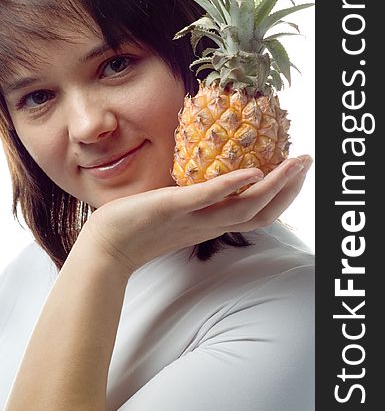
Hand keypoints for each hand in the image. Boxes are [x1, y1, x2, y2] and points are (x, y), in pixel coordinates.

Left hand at [84, 155, 312, 273]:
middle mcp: (208, 225)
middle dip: (289, 188)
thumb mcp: (174, 213)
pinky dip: (231, 186)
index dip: (281, 195)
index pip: (256, 214)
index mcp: (210, 225)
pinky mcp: (172, 208)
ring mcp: (192, 219)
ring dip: (274, 186)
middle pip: (261, 212)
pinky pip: (206, 198)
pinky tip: (252, 172)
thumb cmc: (136, 227)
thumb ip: (194, 201)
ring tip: (294, 164)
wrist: (104, 248)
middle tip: (307, 162)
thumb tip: (207, 180)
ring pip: (244, 208)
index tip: (295, 173)